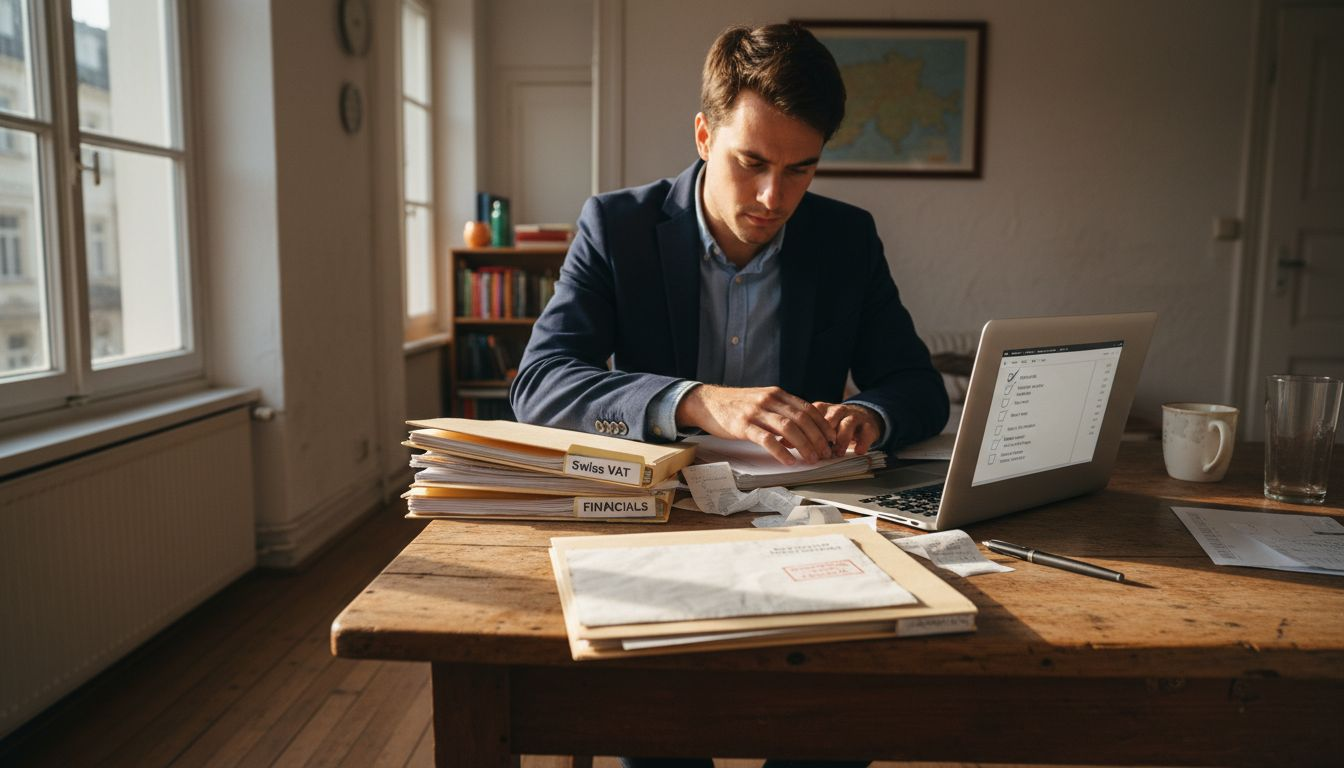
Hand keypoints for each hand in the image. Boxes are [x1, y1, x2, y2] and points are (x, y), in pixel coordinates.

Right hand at [675, 385, 836, 464]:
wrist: (707, 402)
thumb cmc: (736, 405)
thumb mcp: (762, 401)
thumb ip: (780, 410)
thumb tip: (802, 429)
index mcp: (776, 394)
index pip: (807, 408)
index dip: (823, 424)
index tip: (832, 438)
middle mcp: (769, 400)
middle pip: (801, 419)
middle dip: (817, 438)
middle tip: (825, 453)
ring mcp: (756, 412)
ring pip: (788, 428)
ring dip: (804, 445)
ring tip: (812, 459)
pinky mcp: (743, 425)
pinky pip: (767, 439)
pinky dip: (780, 451)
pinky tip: (789, 460)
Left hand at [811, 401, 881, 455]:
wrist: (863, 418)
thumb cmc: (837, 426)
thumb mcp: (820, 426)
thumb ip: (806, 434)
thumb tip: (789, 444)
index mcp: (822, 409)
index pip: (813, 417)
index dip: (808, 433)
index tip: (804, 447)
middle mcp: (838, 411)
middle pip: (830, 419)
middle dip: (825, 436)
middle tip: (821, 451)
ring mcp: (854, 416)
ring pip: (848, 424)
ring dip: (842, 439)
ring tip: (838, 453)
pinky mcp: (868, 425)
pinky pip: (866, 432)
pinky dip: (863, 442)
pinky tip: (858, 451)